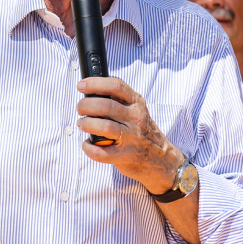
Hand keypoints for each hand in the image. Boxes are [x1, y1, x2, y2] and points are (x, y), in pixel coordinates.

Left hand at [76, 77, 184, 194]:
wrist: (162, 160)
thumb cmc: (143, 132)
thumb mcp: (137, 111)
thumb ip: (120, 101)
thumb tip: (90, 93)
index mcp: (137, 104)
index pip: (116, 86)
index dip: (95, 84)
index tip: (81, 86)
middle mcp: (136, 118)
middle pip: (106, 105)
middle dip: (86, 105)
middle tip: (80, 109)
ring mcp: (132, 138)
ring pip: (104, 126)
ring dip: (86, 124)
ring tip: (82, 124)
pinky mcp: (125, 156)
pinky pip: (101, 152)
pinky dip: (88, 148)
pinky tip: (87, 144)